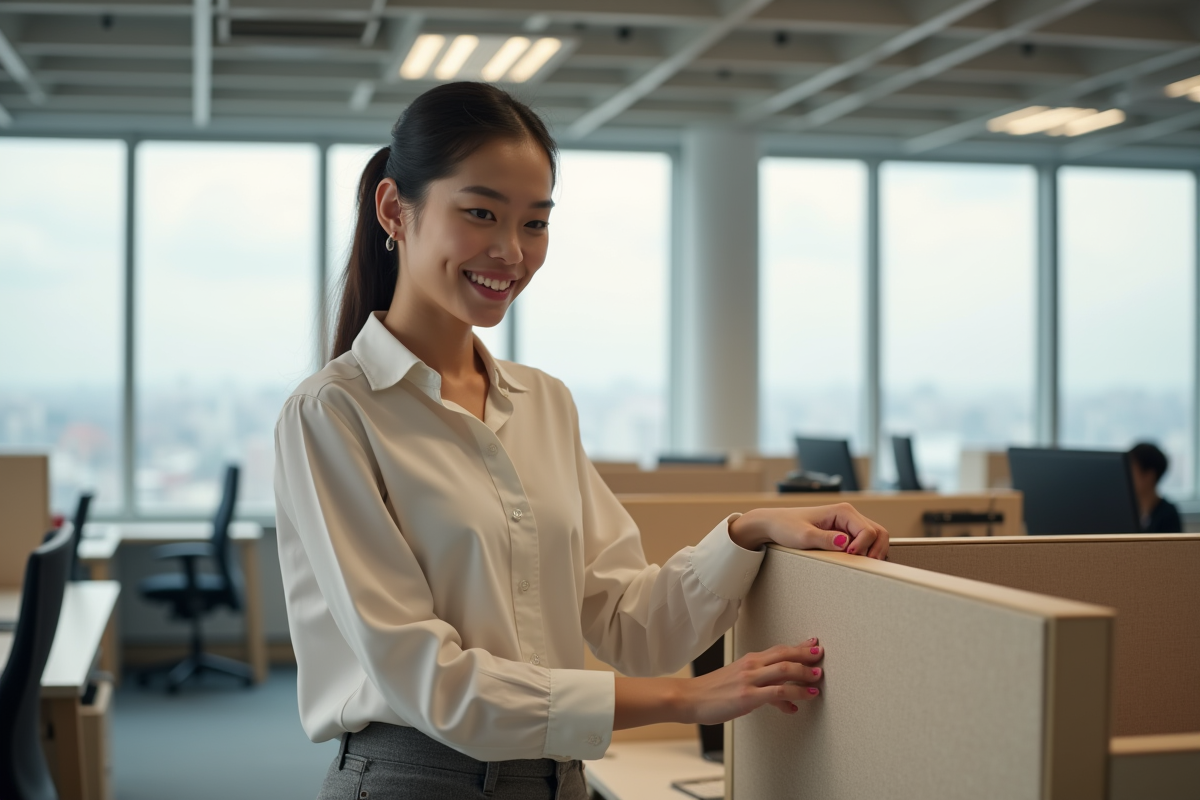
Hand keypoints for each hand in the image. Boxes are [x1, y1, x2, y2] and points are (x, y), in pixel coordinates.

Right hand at [683, 639, 824, 723]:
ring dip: (805, 672)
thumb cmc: (712, 693)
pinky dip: (795, 693)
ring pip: (785, 669)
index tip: (813, 643)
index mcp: (749, 660)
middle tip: (821, 655)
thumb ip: (764, 690)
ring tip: (817, 677)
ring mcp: (750, 679)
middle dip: (806, 654)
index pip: (779, 649)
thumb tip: (786, 701)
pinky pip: (778, 691)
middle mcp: (751, 665)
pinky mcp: (748, 696)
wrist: (689, 699)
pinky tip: (804, 697)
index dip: (799, 646)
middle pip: (785, 654)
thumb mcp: (739, 685)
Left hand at [729, 503, 888, 559]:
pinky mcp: (844, 534)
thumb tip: (845, 543)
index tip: (848, 556)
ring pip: (875, 538)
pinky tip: (856, 562)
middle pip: (878, 532)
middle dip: (877, 550)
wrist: (774, 524)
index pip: (868, 530)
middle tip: (865, 564)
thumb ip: (825, 539)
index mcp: (842, 511)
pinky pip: (864, 543)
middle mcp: (848, 515)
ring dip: (874, 551)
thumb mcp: (803, 536)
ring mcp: (848, 524)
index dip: (862, 546)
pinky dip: (866, 552)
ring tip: (862, 565)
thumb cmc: (786, 526)